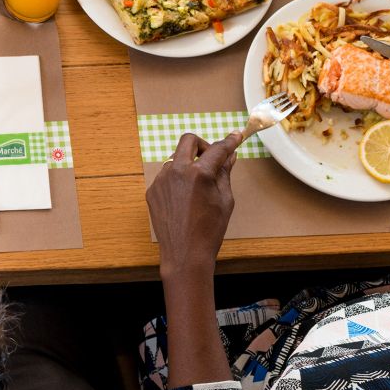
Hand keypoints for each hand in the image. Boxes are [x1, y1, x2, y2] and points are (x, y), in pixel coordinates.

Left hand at [146, 130, 241, 276]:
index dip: (229, 141)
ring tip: (198, 188)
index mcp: (199, 173)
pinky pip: (167, 176)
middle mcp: (176, 171)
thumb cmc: (210, 230)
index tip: (236, 136)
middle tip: (210, 158)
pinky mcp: (152, 191)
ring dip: (188, 165)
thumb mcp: (224, 201)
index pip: (217, 149)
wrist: (185, 254)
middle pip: (188, 141)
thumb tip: (230, 156)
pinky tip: (185, 200)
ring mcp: (161, 180)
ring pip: (175, 159)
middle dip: (202, 145)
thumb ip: (224, 174)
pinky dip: (177, 181)